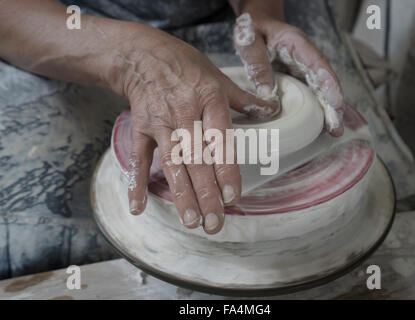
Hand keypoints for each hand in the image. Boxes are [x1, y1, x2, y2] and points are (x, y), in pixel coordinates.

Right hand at [108, 25, 277, 233]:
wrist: (143, 55)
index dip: (226, 170)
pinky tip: (138, 207)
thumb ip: (244, 99)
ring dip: (181, 194)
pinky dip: (136, 183)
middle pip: (196, 160)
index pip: (219, 141)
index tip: (232, 197)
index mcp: (208, 100)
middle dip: (206, 194)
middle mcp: (184, 114)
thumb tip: (272, 109)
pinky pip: (138, 159)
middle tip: (214, 223)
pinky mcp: (141, 129)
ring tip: (191, 221)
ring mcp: (160, 123)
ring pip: (172, 164)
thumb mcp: (218, 77)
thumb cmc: (186, 66)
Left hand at [233, 13, 345, 135]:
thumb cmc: (254, 28)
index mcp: (297, 44)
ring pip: (323, 89)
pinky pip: (314, 93)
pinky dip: (321, 108)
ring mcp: (305, 67)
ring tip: (336, 131)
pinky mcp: (301, 77)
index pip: (318, 65)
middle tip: (337, 128)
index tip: (337, 104)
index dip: (329, 85)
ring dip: (331, 110)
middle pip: (326, 81)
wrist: (258, 22)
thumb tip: (266, 94)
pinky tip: (324, 124)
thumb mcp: (249, 41)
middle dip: (335, 105)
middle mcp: (307, 56)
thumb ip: (257, 64)